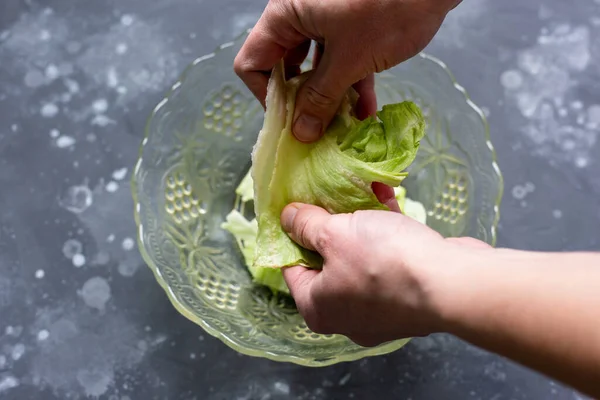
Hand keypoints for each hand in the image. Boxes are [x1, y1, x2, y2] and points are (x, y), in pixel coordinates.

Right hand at [235, 0, 460, 141]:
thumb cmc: (387, 10)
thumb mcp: (349, 59)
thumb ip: (321, 98)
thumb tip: (300, 133)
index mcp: (285, 16)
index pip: (253, 62)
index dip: (267, 96)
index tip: (289, 123)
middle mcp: (299, 17)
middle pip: (285, 67)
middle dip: (302, 102)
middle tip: (315, 131)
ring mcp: (326, 21)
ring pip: (317, 69)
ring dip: (330, 99)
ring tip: (344, 128)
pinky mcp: (351, 27)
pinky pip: (342, 60)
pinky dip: (351, 84)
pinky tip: (366, 111)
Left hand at [280, 202, 489, 346]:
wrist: (451, 283)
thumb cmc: (382, 261)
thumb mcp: (334, 234)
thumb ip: (306, 225)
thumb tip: (287, 218)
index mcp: (319, 310)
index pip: (292, 268)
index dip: (292, 234)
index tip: (295, 207)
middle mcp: (346, 316)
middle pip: (328, 262)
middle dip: (331, 224)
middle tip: (328, 194)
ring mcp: (381, 309)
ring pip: (360, 257)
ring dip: (361, 221)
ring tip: (359, 187)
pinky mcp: (408, 296)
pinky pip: (387, 259)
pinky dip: (385, 231)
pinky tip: (386, 196)